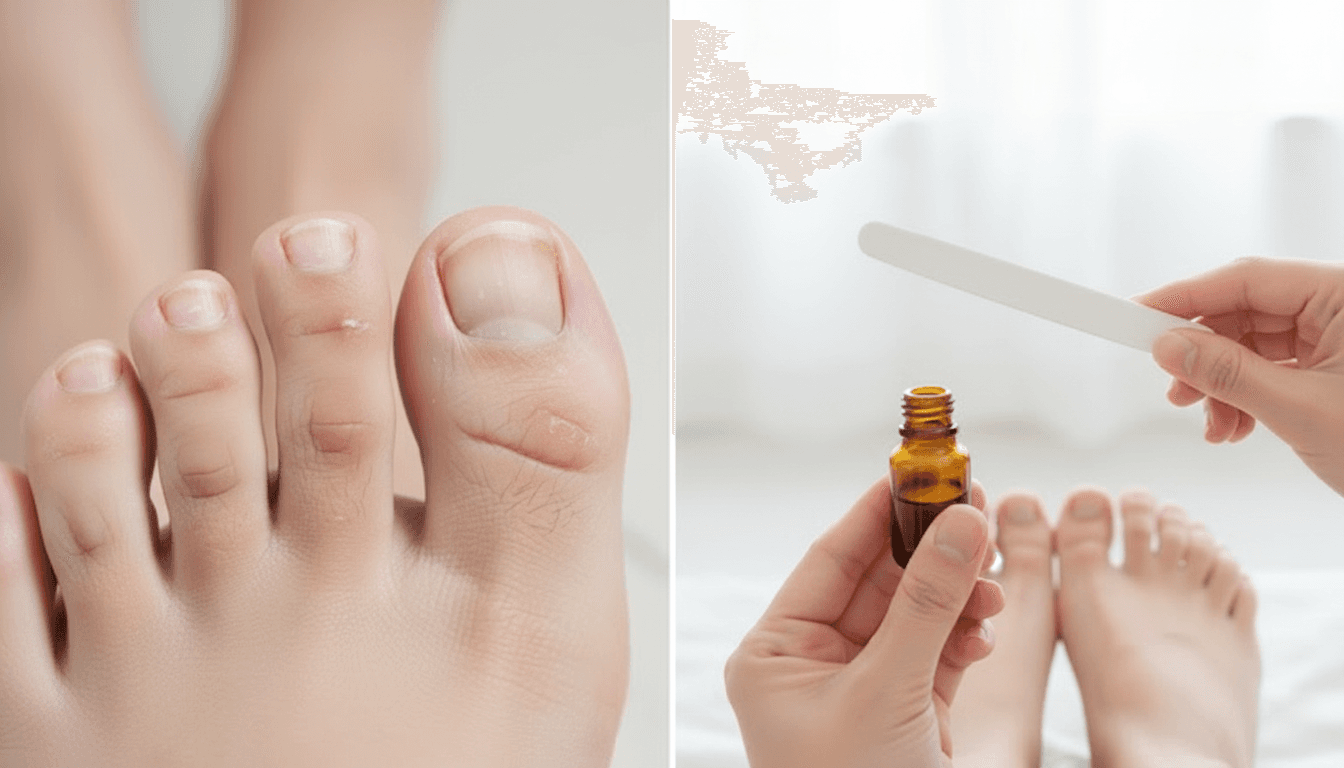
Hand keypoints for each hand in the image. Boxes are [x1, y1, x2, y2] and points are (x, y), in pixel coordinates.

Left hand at [725, 479, 1003, 767]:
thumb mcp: (885, 691)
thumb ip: (925, 606)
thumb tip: (960, 523)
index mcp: (775, 653)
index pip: (830, 560)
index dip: (878, 512)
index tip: (922, 471)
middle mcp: (814, 663)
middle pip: (879, 580)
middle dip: (931, 549)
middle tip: (976, 505)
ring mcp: (862, 686)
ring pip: (916, 614)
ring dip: (958, 594)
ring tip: (993, 579)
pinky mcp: (907, 709)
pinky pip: (938, 651)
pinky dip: (966, 636)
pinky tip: (985, 629)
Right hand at [1136, 257, 1343, 495]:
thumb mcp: (1301, 410)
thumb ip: (1228, 373)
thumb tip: (1166, 345)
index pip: (1248, 278)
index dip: (1186, 296)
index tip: (1136, 313)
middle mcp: (1341, 308)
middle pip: (1247, 311)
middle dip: (1203, 353)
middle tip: (1171, 387)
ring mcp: (1339, 339)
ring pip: (1255, 345)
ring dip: (1221, 384)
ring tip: (1210, 423)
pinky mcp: (1334, 369)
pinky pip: (1273, 369)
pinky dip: (1244, 398)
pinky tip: (1234, 428)